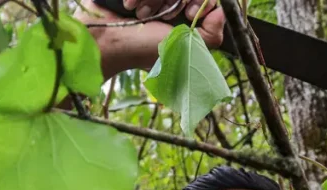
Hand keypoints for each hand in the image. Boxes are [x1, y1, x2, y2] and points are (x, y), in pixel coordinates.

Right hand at [75, 1, 224, 78]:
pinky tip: (132, 6)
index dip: (201, 2)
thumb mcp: (183, 48)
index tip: (189, 14)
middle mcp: (172, 3)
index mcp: (185, 16)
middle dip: (175, 1)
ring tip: (142, 14)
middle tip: (162, 17)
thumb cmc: (142, 49)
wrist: (106, 40)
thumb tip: (220, 11)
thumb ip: (210, 34)